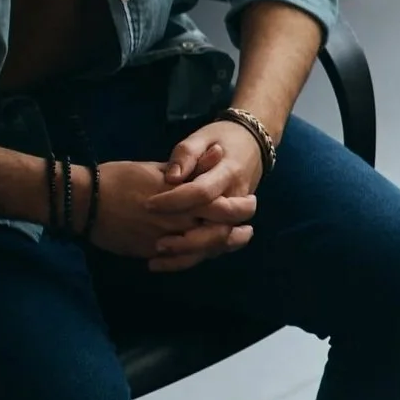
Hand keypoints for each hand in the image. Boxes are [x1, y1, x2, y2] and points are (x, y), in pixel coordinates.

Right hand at [85, 158, 250, 268]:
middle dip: (236, 235)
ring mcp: (164, 241)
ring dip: (220, 248)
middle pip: (217, 234)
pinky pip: (179, 261)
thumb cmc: (120, 178)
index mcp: (182, 197)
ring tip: (232, 242)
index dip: (240, 209)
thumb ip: (191, 166)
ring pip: (201, 251)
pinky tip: (203, 253)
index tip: (250, 205)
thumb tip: (218, 154)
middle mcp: (177, 222)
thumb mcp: (157, 168)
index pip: (221, 207)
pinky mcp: (150, 253)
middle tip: (246, 231)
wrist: (85, 202)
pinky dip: (194, 257)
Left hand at [134, 121, 267, 271]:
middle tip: (158, 243)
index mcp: (228, 173)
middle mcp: (237, 199)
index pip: (203, 193)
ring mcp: (236, 215)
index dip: (175, 201)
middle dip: (188, 240)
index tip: (148, 205)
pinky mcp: (230, 223)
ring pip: (218, 244)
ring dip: (188, 255)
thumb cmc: (220, 138)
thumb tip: (172, 177)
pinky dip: (192, 257)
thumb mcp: (201, 138)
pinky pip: (215, 247)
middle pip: (218, 229)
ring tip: (155, 258)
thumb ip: (186, 155)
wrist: (251, 143)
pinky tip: (164, 262)